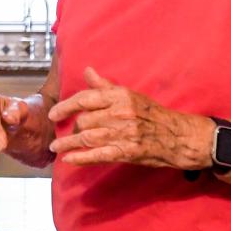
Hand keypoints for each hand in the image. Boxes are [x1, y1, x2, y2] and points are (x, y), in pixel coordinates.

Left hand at [47, 67, 210, 169]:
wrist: (178, 136)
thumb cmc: (152, 114)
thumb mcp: (130, 95)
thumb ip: (104, 86)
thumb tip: (87, 71)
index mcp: (119, 96)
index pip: (85, 99)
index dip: (65, 107)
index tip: (53, 114)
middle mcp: (120, 113)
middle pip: (84, 121)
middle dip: (72, 129)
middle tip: (68, 133)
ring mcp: (123, 133)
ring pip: (87, 138)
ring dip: (68, 144)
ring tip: (56, 148)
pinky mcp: (127, 152)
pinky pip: (98, 155)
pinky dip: (81, 158)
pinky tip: (68, 159)